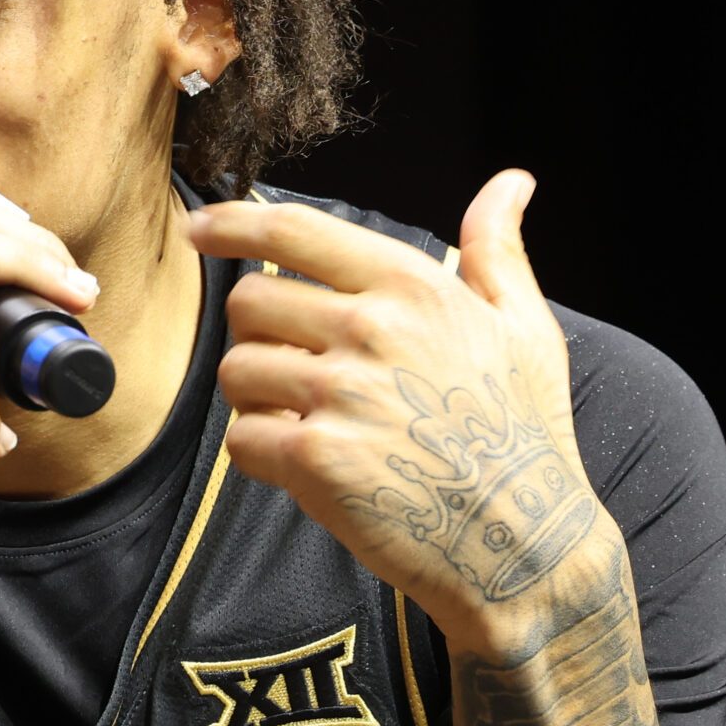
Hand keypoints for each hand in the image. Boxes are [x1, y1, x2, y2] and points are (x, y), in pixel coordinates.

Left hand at [184, 173, 611, 649]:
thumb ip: (497, 251)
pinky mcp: (317, 458)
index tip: (199, 228)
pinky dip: (262, 454)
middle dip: (257, 336)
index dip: (232, 223)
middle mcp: (371, 330)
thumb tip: (509, 184)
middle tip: (296, 369)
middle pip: (247, 303)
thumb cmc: (523, 434)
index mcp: (413, 287)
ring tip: (308, 420)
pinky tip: (309, 463)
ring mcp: (340, 394)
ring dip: (256, 398)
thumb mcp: (526, 329)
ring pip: (236, 371)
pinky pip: (242, 438)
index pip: (293, 232)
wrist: (523, 541)